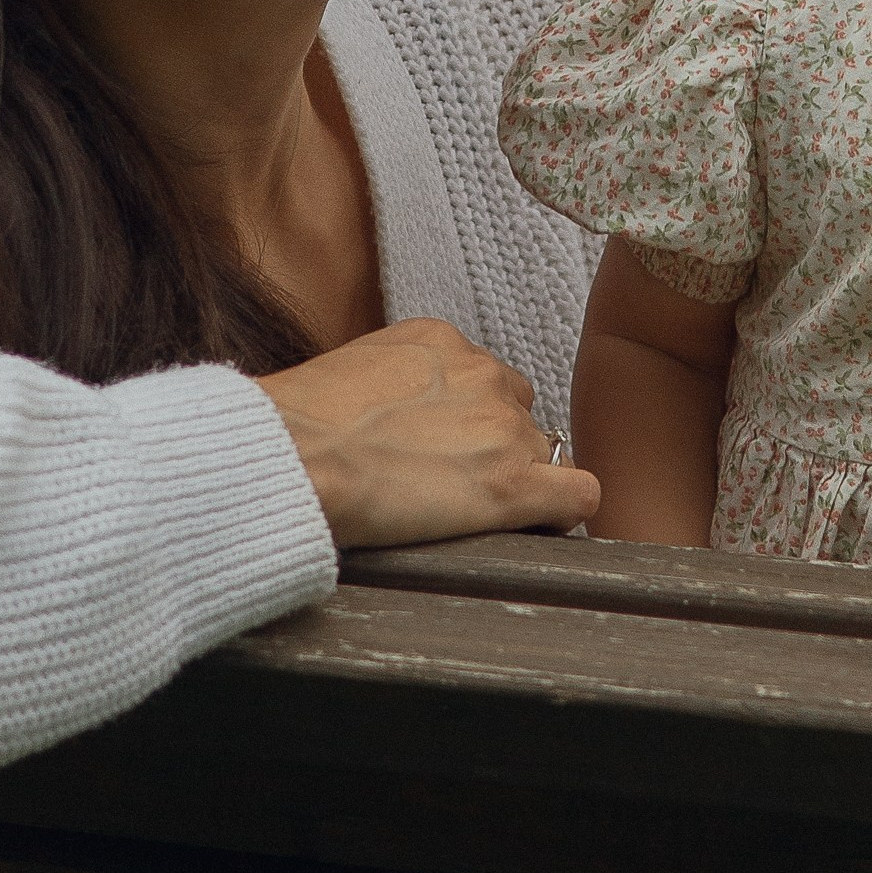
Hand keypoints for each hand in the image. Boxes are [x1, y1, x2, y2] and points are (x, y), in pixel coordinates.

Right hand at [259, 317, 599, 550]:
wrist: (292, 453)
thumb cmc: (293, 424)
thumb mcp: (347, 374)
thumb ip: (385, 385)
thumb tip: (378, 419)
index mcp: (441, 341)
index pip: (483, 382)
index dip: (467, 423)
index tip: (440, 453)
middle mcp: (483, 373)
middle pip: (518, 416)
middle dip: (494, 450)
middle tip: (450, 489)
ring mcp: (503, 428)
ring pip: (545, 456)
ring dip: (519, 483)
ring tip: (472, 517)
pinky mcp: (512, 484)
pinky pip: (579, 496)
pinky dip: (563, 516)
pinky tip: (533, 531)